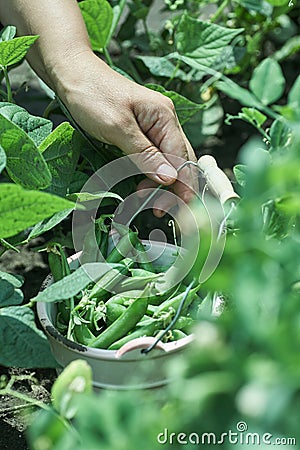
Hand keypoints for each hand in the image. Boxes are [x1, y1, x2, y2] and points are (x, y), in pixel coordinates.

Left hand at [57, 52, 196, 215]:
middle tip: (159, 210)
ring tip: (145, 200)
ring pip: (169, 161)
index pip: (182, 157)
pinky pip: (155, 157)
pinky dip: (151, 175)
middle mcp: (165, 121)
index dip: (181, 184)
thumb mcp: (118, 127)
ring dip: (161, 184)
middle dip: (174, 188)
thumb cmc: (92, 95)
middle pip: (181, 160)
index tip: (173, 206)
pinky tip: (141, 186)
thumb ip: (144, 154)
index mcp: (164, 116)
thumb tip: (170, 178)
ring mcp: (155, 126)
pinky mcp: (143, 132)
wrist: (72, 74)